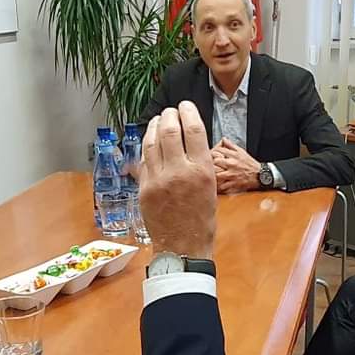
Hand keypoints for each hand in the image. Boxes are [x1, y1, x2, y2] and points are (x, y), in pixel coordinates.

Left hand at [140, 102, 218, 258]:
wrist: (183, 247)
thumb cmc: (201, 220)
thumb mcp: (211, 187)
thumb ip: (199, 163)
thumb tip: (188, 139)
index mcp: (202, 171)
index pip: (193, 129)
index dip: (188, 112)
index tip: (185, 106)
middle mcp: (179, 172)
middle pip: (170, 130)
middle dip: (169, 115)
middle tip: (170, 111)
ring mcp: (158, 180)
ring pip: (152, 142)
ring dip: (155, 126)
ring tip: (158, 120)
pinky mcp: (144, 189)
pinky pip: (144, 160)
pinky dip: (147, 147)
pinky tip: (150, 142)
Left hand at [212, 139, 261, 193]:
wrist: (260, 175)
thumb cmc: (249, 163)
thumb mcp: (241, 152)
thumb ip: (231, 145)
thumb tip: (223, 139)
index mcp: (234, 155)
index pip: (219, 150)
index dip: (212, 152)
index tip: (210, 155)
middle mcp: (232, 164)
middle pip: (216, 161)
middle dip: (211, 163)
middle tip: (207, 165)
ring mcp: (232, 174)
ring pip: (217, 174)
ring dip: (212, 175)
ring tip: (209, 175)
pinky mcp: (234, 183)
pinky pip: (223, 186)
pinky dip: (218, 186)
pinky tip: (214, 185)